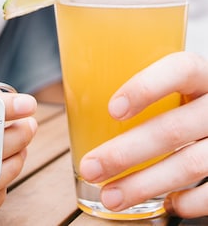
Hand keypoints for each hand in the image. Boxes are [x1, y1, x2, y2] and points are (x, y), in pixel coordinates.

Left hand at [80, 52, 207, 217]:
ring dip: (143, 185)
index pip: (181, 70)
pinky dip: (187, 202)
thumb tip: (77, 90)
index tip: (112, 110)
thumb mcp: (173, 85)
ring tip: (110, 197)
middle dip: (125, 153)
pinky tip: (164, 203)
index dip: (146, 88)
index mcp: (201, 76)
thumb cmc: (184, 101)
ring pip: (190, 165)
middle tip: (91, 168)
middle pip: (174, 129)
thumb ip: (141, 87)